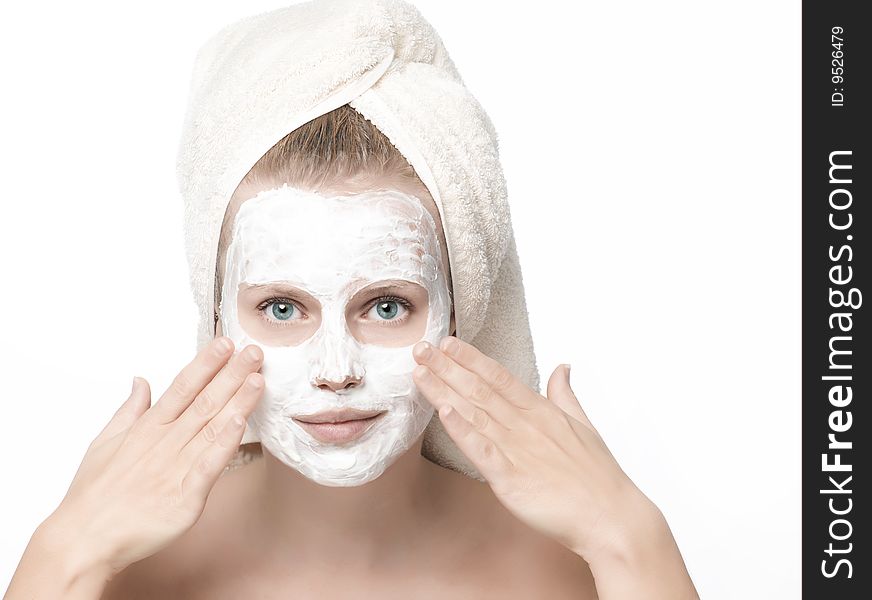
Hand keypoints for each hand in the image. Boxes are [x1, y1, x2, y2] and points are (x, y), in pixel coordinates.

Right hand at [40, 336, 263, 577]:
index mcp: (148, 429)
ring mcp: (176, 469)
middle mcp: (165, 443)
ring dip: (237, 402)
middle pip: (204, 402)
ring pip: (212, 428)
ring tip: (257, 379)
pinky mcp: (185, 498)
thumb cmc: (94, 494)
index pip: (182, 388)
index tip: (226, 344)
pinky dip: (223, 445)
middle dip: (231, 375)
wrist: (84, 540)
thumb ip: (130, 410)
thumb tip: (140, 380)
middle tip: (255, 352)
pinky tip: (239, 424)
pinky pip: (208, 467)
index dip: (206, 364)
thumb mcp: (105, 442)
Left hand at [411, 335, 658, 561]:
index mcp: (541, 411)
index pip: (499, 377)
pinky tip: (444, 413)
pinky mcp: (510, 478)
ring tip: (420, 372)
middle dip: (447, 368)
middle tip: (421, 348)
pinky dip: (463, 431)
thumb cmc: (598, 477)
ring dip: (444, 391)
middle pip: (480, 389)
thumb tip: (562, 367)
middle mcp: (526, 425)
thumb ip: (565, 394)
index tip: (448, 343)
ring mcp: (517, 450)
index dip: (471, 359)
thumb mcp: (584, 425)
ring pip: (474, 413)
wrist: (611, 518)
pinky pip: (482, 450)